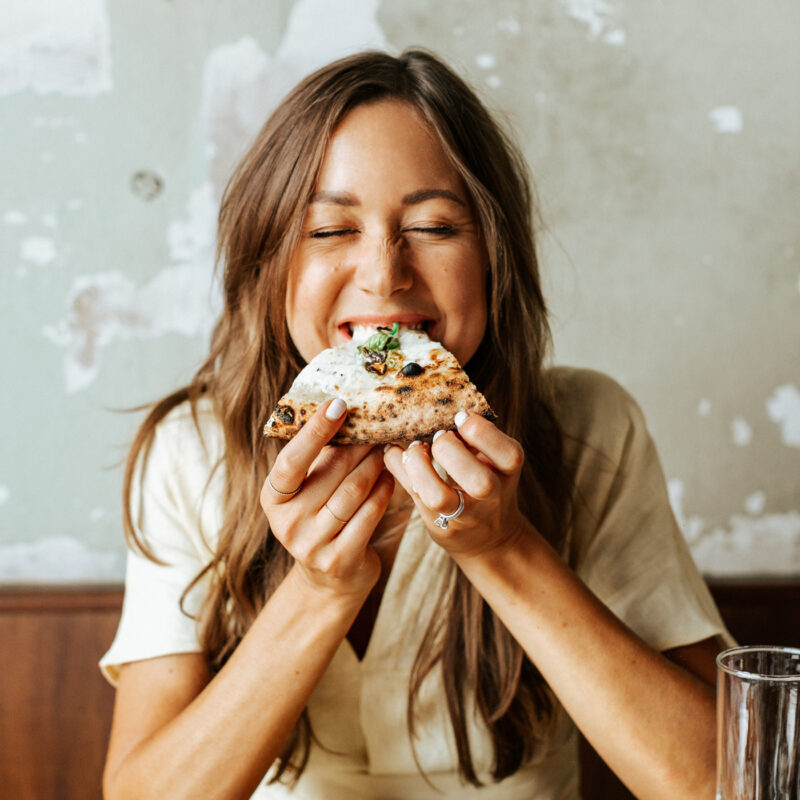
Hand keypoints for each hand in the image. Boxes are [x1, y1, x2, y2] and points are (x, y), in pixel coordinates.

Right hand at [260, 399, 394, 600]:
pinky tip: (391, 478)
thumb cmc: (320, 518)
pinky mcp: (340, 559)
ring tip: (387, 450)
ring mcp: (312, 544)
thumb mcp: (307, 491)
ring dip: (376, 465)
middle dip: (359, 445)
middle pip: (332, 471)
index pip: (291, 460)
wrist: (328, 578)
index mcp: (272, 498)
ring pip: (354, 490)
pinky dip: (384, 490)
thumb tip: (343, 409)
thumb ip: (317, 459)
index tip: (338, 404)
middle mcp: (287, 523)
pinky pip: (370, 513)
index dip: (315, 431)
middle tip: (378, 427)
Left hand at [383, 412, 527, 561]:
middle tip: (437, 437)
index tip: (459, 417)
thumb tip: (441, 406)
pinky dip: (398, 468)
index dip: (480, 431)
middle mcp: (490, 496)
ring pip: (439, 497)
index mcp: (508, 471)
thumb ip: (476, 439)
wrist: (489, 536)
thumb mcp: (494, 460)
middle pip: (479, 481)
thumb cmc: (487, 482)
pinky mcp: (438, 523)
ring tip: (415, 450)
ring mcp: (463, 514)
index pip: (508, 454)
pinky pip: (412, 495)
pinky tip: (394, 453)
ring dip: (420, 467)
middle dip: (449, 450)